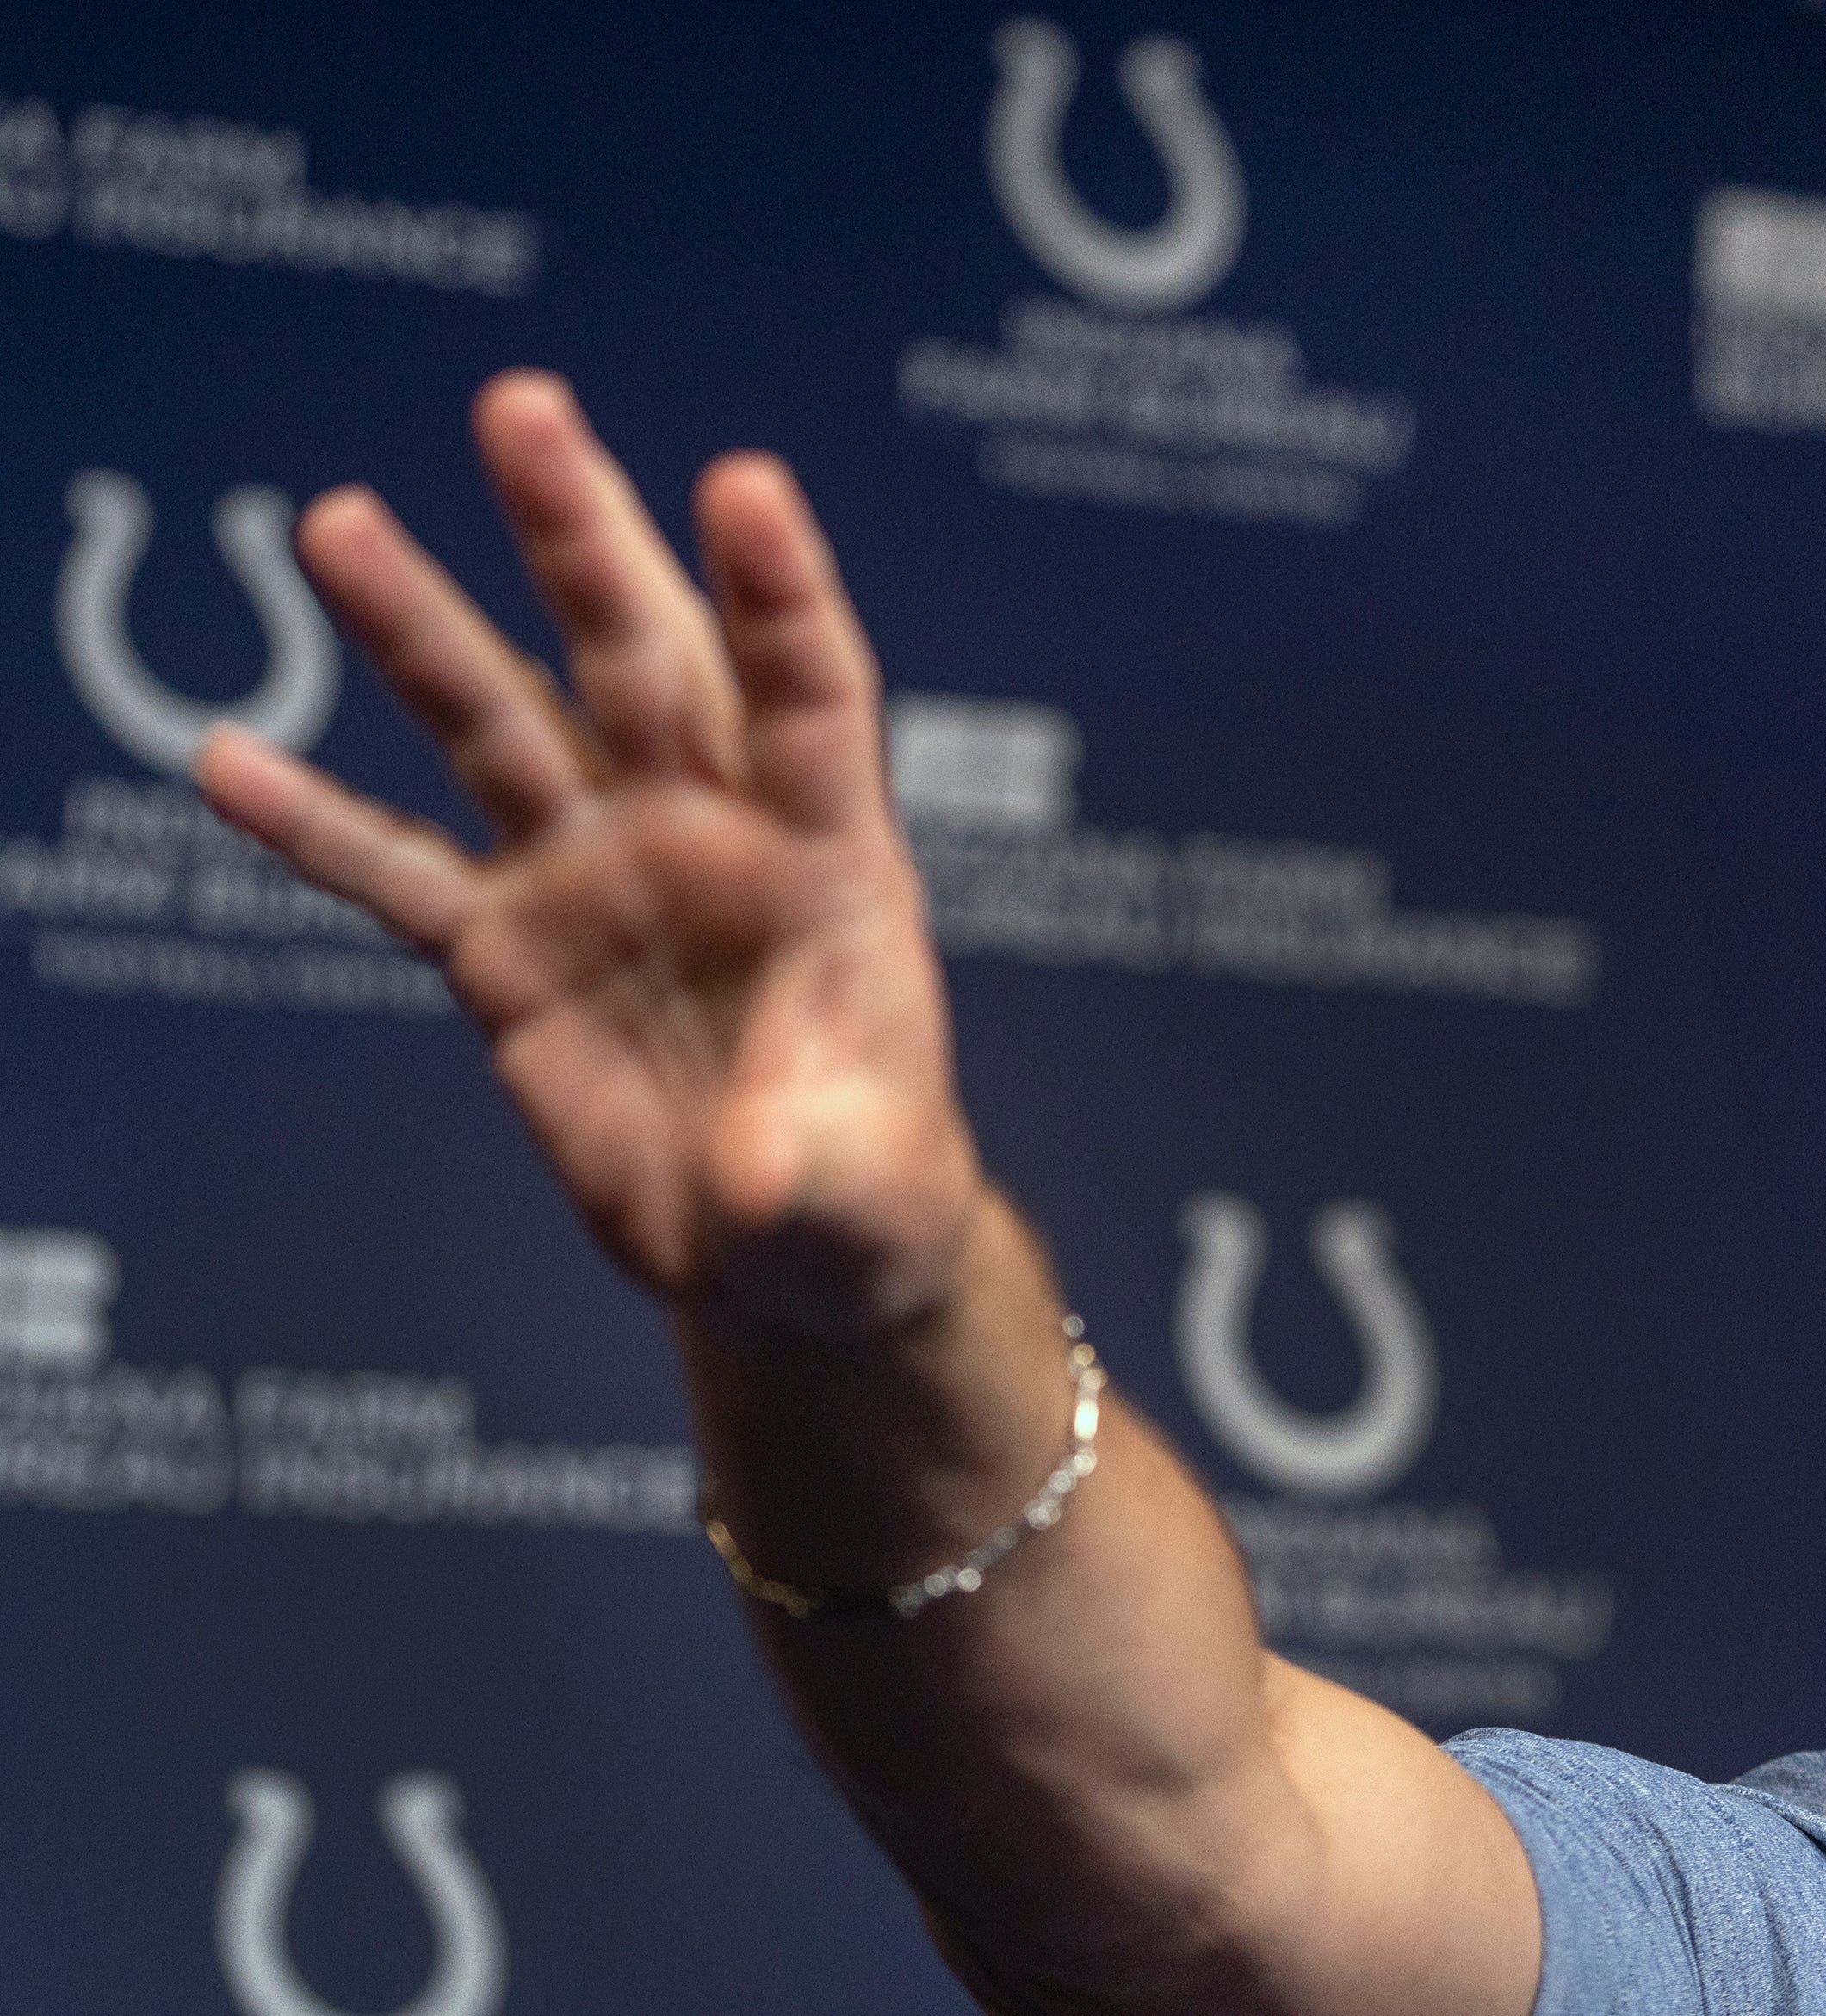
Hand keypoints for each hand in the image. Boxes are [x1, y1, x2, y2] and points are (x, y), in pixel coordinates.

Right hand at [198, 371, 983, 1340]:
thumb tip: (756, 1168)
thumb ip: (816, 1163)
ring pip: (501, 724)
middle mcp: (706, 831)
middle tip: (522, 408)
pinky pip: (399, 874)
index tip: (742, 483)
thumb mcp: (866, 1191)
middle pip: (640, 656)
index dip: (780, 594)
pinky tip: (230, 761)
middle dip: (582, 535)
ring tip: (339, 523)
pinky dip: (319, 825)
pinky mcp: (510, 951)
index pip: (812, 698)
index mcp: (830, 858)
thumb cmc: (863, 1189)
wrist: (790, 1245)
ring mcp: (597, 876)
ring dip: (421, 629)